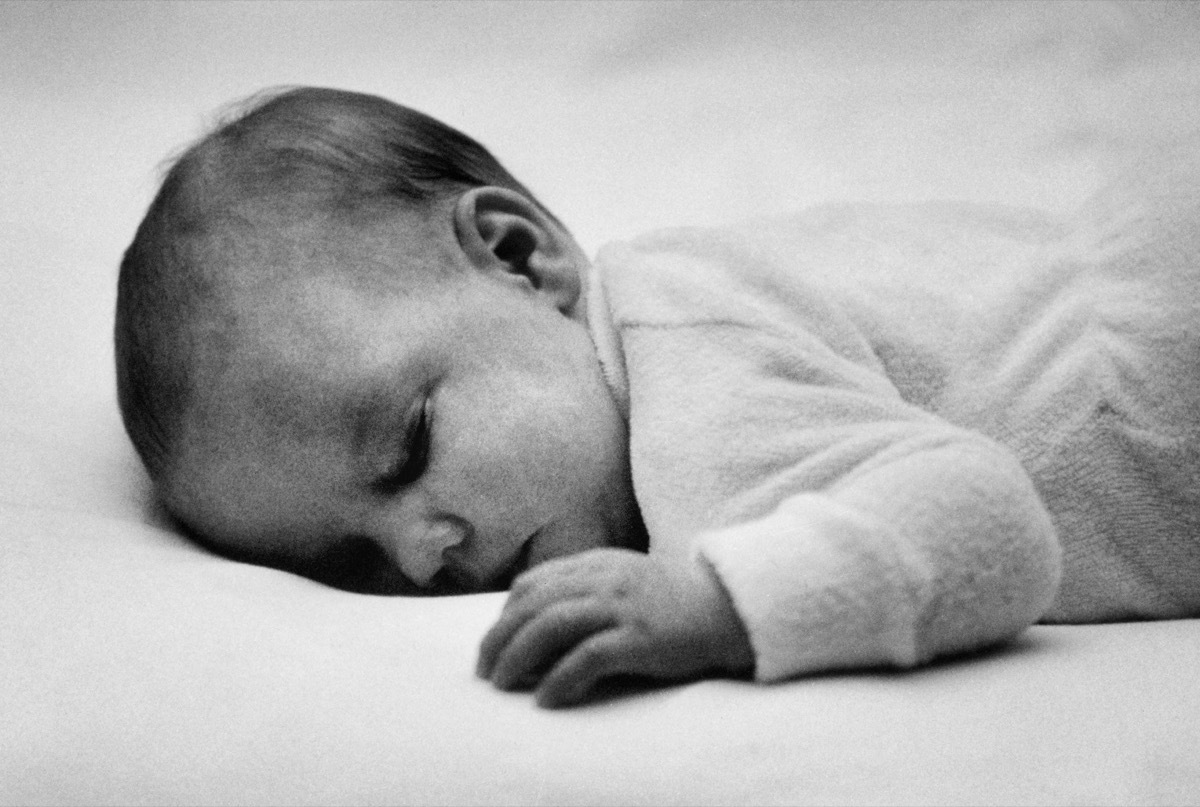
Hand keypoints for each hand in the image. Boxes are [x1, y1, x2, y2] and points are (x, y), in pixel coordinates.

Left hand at [476, 548, 753, 707]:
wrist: (725, 610)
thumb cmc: (670, 603)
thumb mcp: (623, 579)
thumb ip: (585, 588)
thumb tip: (536, 620)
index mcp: (596, 564)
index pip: (532, 583)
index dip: (504, 614)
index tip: (495, 642)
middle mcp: (604, 580)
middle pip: (533, 604)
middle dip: (499, 638)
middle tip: (484, 671)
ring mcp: (622, 607)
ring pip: (551, 625)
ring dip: (517, 656)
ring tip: (502, 684)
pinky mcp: (640, 638)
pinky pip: (587, 657)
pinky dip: (559, 679)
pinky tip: (546, 698)